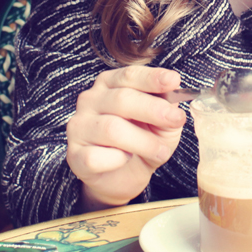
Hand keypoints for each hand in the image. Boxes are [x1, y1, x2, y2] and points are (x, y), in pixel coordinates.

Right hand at [66, 66, 187, 211]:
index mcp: (109, 84)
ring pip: (111, 129)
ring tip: (160, 151)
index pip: (129, 75)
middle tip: (176, 119)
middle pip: (121, 98)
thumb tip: (174, 92)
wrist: (125, 176)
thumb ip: (167, 105)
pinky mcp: (75, 155)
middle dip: (153, 109)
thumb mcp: (162, 122)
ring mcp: (79, 127)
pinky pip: (96, 156)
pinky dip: (117, 159)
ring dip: (143, 141)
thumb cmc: (142, 140)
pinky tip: (125, 159)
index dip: (152, 78)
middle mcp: (90, 100)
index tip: (174, 81)